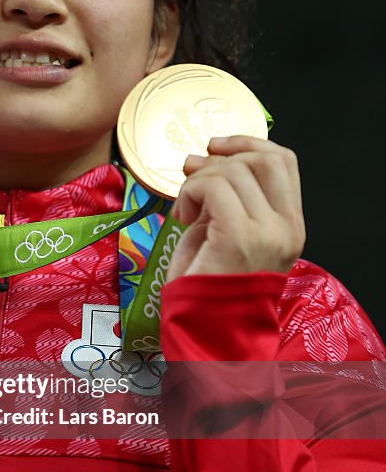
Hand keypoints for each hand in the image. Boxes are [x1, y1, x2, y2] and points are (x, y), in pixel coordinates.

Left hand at [166, 135, 305, 279]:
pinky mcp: (240, 237)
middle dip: (221, 158)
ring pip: (234, 171)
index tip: (216, 146)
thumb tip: (207, 158)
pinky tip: (181, 215)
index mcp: (290, 225)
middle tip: (191, 172)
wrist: (204, 329)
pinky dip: (191, 192)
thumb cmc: (208, 285)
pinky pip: (214, 188)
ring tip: (185, 207)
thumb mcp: (225, 230)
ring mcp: (267, 233)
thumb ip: (229, 197)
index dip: (248, 142)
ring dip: (198, 181)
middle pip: (262, 159)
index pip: (283, 161)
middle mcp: (287, 228)